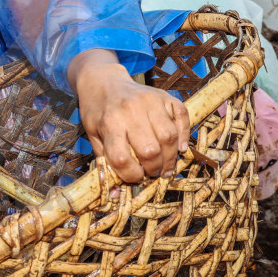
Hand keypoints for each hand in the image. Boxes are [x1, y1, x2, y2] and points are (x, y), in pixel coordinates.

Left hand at [70, 49, 188, 181]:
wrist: (103, 81)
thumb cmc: (98, 112)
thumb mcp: (93, 136)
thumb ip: (105, 163)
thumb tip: (117, 195)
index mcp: (110, 123)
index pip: (123, 158)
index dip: (131, 176)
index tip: (135, 178)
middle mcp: (131, 111)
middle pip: (150, 150)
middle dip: (154, 169)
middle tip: (153, 172)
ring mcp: (150, 101)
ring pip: (168, 137)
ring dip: (170, 157)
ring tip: (165, 166)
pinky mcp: (164, 96)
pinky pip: (182, 116)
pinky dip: (184, 134)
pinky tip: (178, 147)